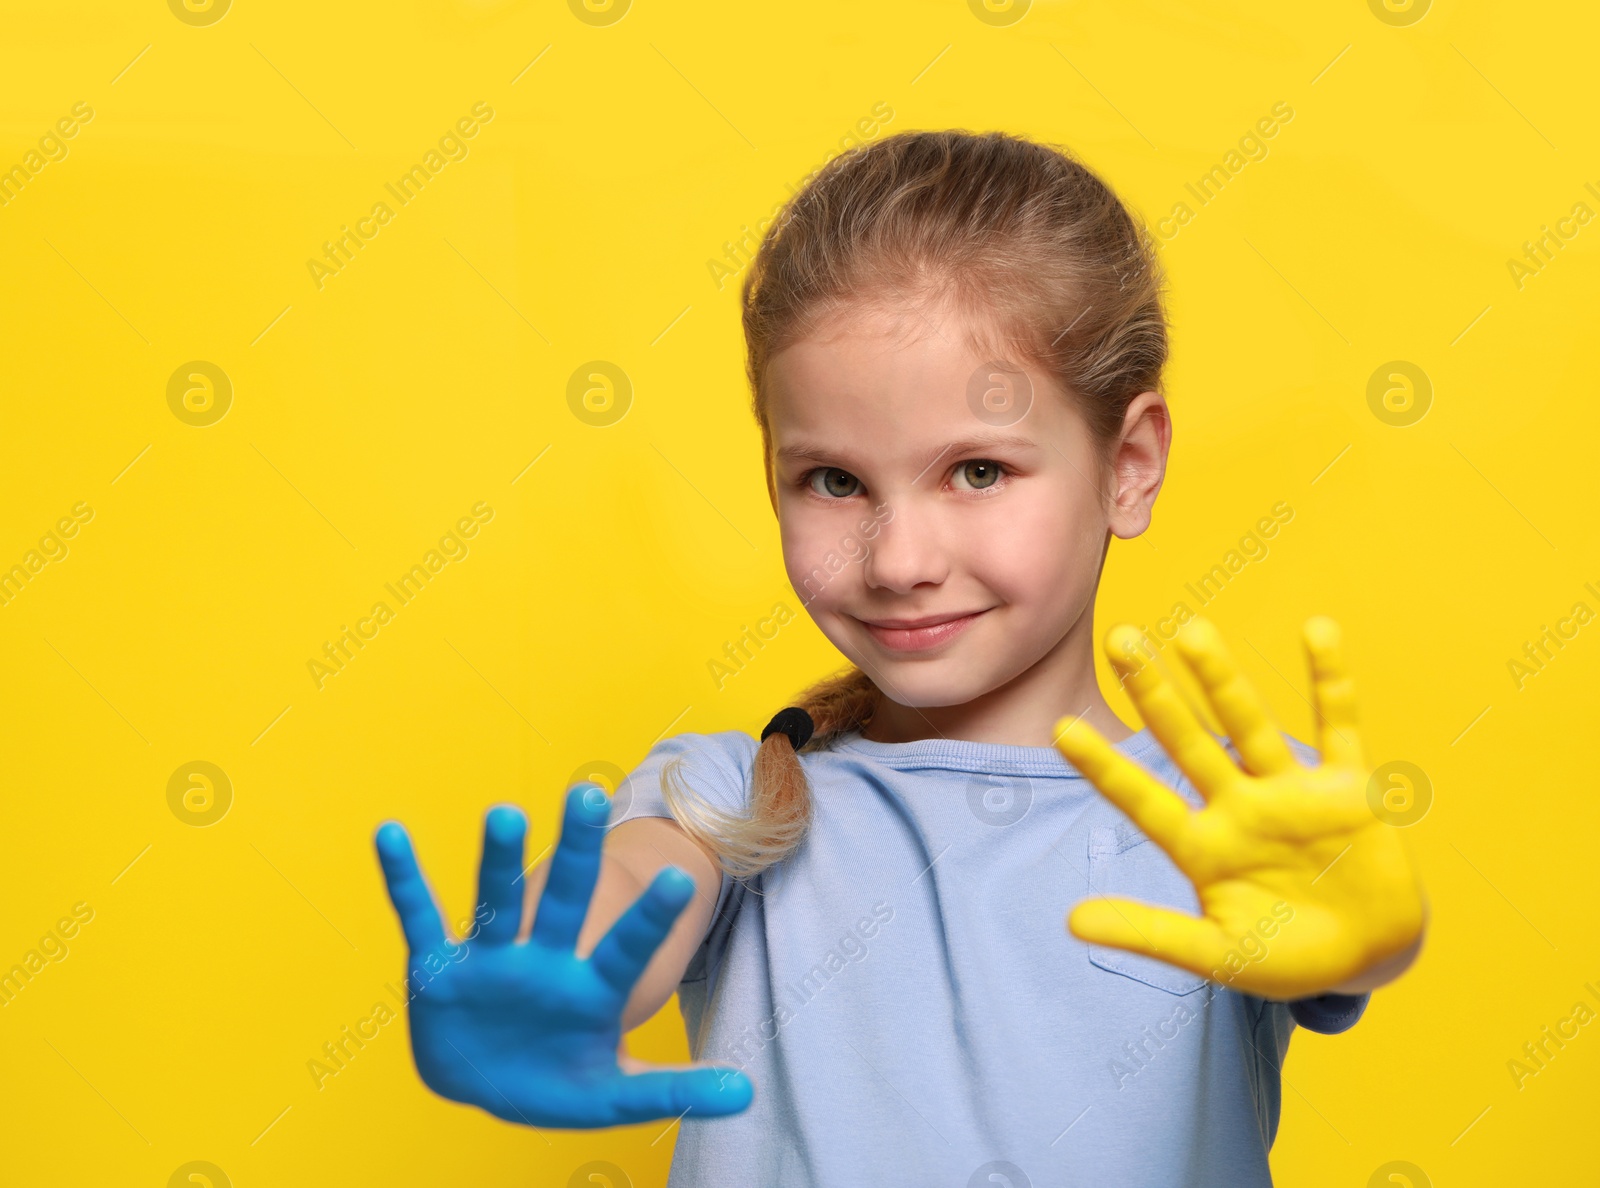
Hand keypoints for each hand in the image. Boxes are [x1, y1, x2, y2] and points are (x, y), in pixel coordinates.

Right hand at [373, 785, 753, 1126]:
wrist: (490, 1079)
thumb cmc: (558, 1080)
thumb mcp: (613, 1094)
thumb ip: (672, 1090)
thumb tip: (747, 1097)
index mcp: (590, 988)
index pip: (625, 947)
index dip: (649, 919)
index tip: (682, 879)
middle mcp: (543, 960)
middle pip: (565, 898)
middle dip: (577, 850)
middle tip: (590, 792)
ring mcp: (491, 960)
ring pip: (495, 900)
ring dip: (497, 859)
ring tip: (505, 812)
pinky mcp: (439, 968)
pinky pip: (418, 917)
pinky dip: (403, 878)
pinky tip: (389, 833)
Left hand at [1053, 615, 1425, 999]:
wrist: (1368, 959)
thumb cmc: (1284, 958)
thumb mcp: (1216, 953)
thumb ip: (1150, 933)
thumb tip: (1071, 923)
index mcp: (1201, 845)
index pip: (1142, 799)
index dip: (1105, 766)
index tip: (1061, 728)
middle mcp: (1239, 806)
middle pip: (1188, 743)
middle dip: (1155, 693)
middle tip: (1119, 638)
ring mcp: (1292, 793)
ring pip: (1251, 726)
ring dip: (1224, 682)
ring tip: (1193, 632)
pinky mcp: (1350, 790)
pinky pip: (1340, 727)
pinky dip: (1331, 682)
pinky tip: (1317, 631)